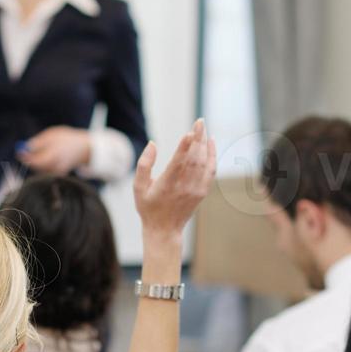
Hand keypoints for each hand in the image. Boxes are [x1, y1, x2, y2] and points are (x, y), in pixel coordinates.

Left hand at [17, 126, 91, 174]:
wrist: (85, 148)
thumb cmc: (67, 138)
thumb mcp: (52, 134)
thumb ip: (39, 141)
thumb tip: (26, 147)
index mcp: (55, 154)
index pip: (36, 160)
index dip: (26, 157)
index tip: (19, 152)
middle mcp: (57, 165)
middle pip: (37, 167)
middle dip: (30, 160)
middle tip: (25, 153)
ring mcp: (59, 171)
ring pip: (40, 170)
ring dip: (36, 163)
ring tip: (43, 152)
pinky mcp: (59, 175)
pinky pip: (45, 172)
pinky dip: (42, 166)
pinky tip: (47, 158)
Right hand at [133, 120, 216, 239]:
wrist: (164, 230)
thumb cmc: (148, 207)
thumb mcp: (138, 188)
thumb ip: (144, 165)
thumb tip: (152, 144)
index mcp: (167, 185)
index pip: (179, 162)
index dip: (185, 146)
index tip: (190, 131)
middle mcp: (183, 187)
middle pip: (194, 158)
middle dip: (198, 138)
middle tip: (199, 121)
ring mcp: (195, 190)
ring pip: (204, 163)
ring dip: (205, 144)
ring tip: (203, 128)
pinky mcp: (201, 192)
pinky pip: (210, 171)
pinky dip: (212, 156)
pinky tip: (210, 144)